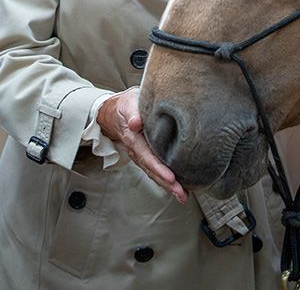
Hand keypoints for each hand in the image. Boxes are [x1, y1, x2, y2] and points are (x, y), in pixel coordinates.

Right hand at [97, 88, 187, 202]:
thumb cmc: (126, 106)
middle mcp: (137, 151)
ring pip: (154, 174)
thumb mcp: (128, 104)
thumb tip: (136, 122)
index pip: (146, 156)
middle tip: (181, 193)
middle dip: (166, 183)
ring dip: (168, 186)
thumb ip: (132, 113)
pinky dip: (166, 181)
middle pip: (152, 170)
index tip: (171, 178)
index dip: (158, 168)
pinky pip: (156, 171)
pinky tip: (179, 187)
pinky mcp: (147, 156)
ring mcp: (142, 156)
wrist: (116, 112)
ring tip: (183, 196)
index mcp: (133, 138)